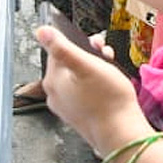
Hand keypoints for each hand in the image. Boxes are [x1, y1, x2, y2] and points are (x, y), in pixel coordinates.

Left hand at [38, 27, 151, 156]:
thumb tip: (41, 31)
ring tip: (109, 68)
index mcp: (53, 80)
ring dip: (93, 67)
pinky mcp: (77, 114)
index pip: (57, 49)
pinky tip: (107, 84)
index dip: (77, 42)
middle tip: (104, 54)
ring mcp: (66, 106)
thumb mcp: (86, 64)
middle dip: (88, 54)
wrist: (120, 132)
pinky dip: (93, 83)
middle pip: (68, 62)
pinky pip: (82, 91)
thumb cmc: (107, 98)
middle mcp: (55, 94)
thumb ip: (63, 47)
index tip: (93, 44)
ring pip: (77, 76)